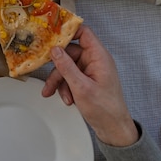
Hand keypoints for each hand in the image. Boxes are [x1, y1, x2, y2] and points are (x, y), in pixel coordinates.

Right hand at [41, 25, 138, 146]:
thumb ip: (66, 66)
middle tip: (47, 74)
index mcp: (99, 57)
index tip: (51, 32)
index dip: (68, 30)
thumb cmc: (105, 109)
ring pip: (67, 67)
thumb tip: (54, 49)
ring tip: (55, 93)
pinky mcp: (86, 81)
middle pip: (69, 53)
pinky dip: (64, 87)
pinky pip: (69, 77)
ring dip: (59, 81)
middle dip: (57, 67)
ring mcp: (90, 71)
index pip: (83, 33)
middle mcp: (94, 61)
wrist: (113, 130)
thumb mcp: (81, 87)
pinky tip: (66, 98)